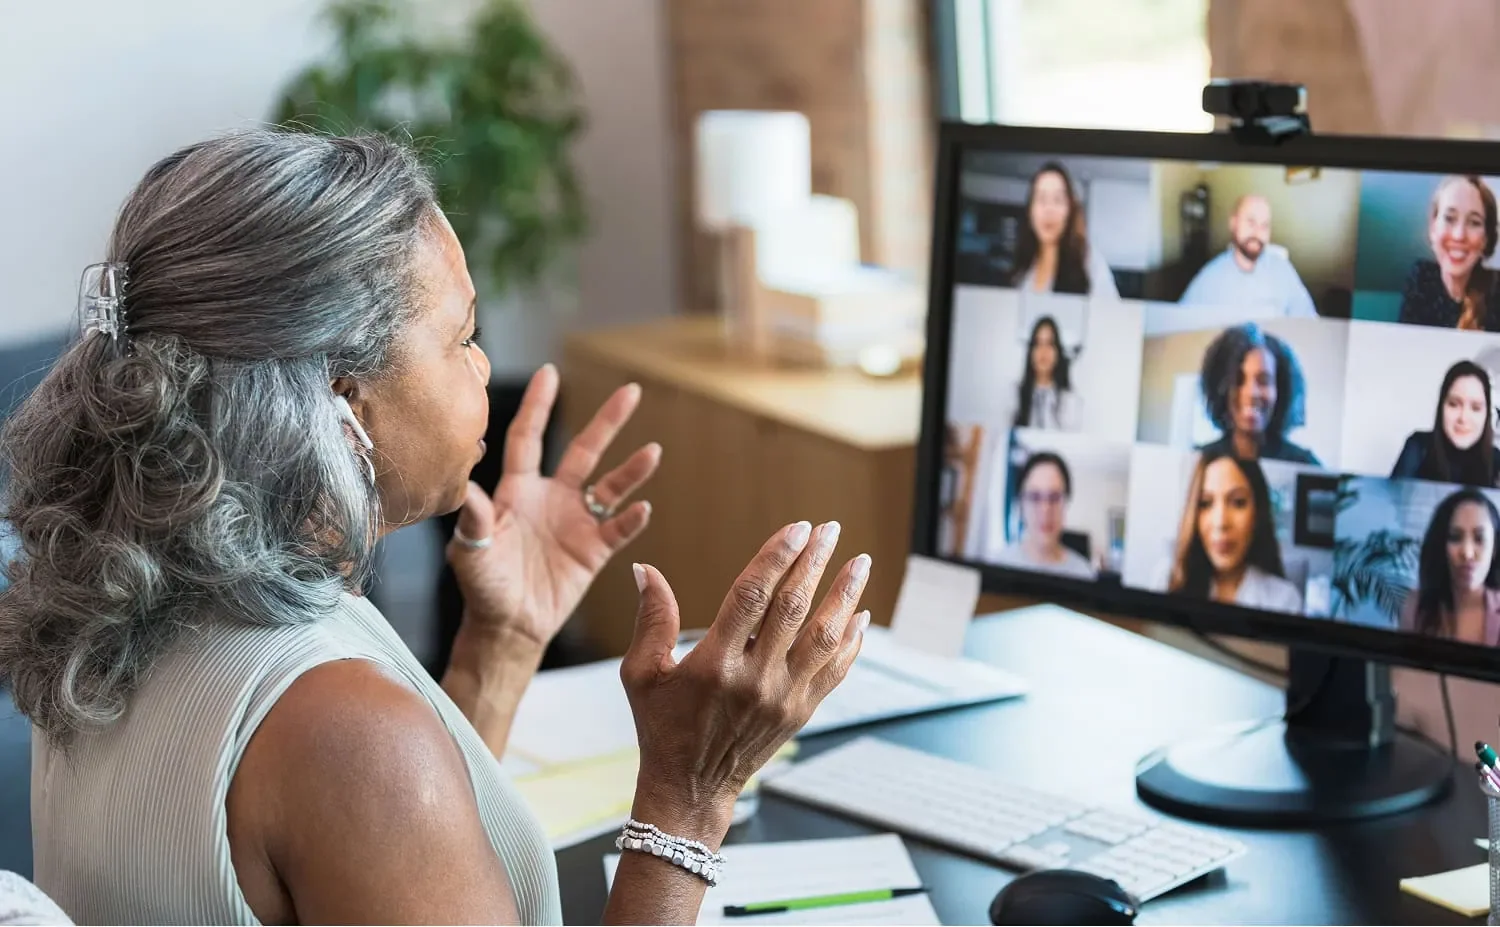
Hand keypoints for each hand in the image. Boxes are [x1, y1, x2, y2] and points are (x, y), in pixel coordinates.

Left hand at [447, 364, 660, 649]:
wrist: (507, 626)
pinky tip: (643, 508)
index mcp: (518, 490)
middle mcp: (552, 498)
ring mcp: (576, 522)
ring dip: (632, 470)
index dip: (538, 406)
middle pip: (584, 450)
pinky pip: (618, 529)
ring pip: (611, 486)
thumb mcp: (470, 549)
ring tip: (653, 451)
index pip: (529, 438)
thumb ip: (474, 517)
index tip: (549, 373)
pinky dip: (632, 519)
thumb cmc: (482, 586)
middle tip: (632, 391)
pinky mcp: (593, 550)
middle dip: (607, 421)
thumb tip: (466, 485)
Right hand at [620, 521, 871, 842]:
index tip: (797, 528)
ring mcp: (783, 698)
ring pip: (823, 637)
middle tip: (829, 530)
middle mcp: (754, 679)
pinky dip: (850, 641)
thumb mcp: (641, 674)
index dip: (776, 558)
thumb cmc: (662, 726)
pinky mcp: (800, 713)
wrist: (692, 788)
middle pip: (793, 609)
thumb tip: (645, 569)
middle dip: (814, 564)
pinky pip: (834, 670)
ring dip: (844, 596)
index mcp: (714, 664)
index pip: (751, 597)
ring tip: (860, 562)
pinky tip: (860, 614)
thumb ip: (650, 619)